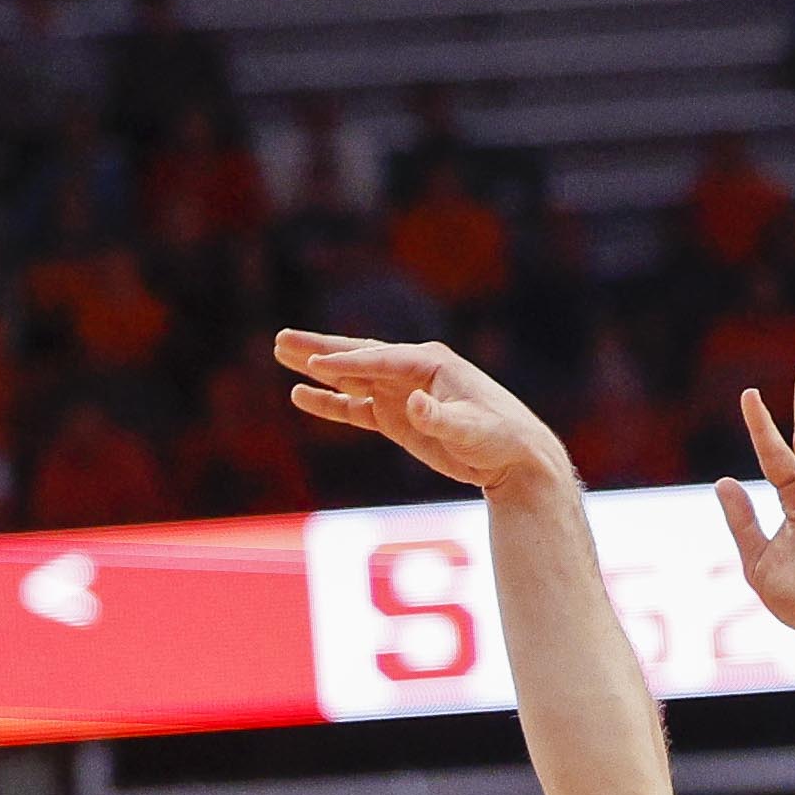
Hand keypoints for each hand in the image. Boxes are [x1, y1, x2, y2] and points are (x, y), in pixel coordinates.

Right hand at [275, 331, 571, 492]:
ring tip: (280, 352)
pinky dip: (329, 402)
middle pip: (356, 357)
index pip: (378, 361)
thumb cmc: (499, 437)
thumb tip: (415, 404)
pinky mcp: (396, 418)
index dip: (346, 364)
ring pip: (349, 378)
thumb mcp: (472, 430)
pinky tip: (301, 395)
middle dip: (318, 348)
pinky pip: (354, 408)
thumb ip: (440, 419)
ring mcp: (400, 393)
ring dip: (315, 368)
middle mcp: (410, 371)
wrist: (514, 456)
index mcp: (429, 363)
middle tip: (281, 338)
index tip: (316, 363)